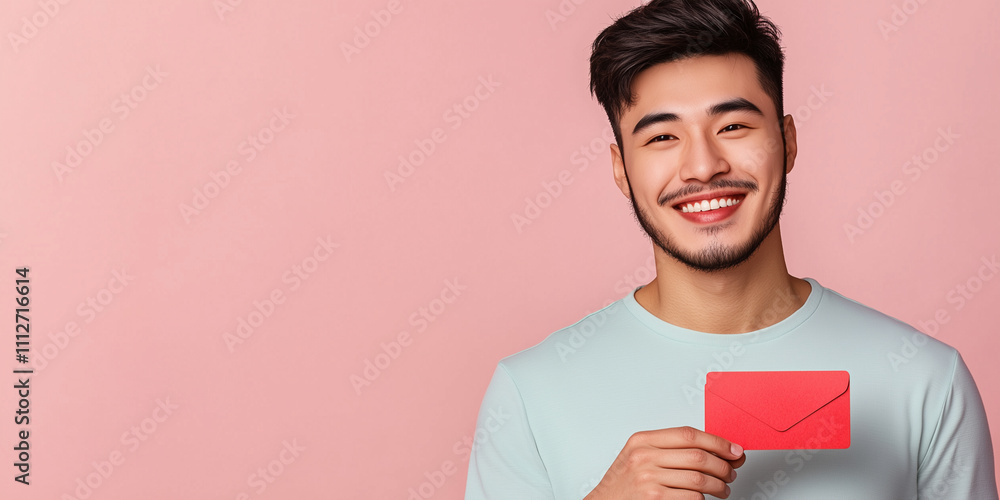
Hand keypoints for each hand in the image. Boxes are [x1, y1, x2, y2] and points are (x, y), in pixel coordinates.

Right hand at [584, 426, 745, 499]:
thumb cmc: (624, 482)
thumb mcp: (639, 456)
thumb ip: (670, 449)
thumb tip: (715, 449)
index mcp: (642, 441)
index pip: (689, 434)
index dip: (717, 442)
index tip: (733, 450)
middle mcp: (644, 457)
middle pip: (698, 456)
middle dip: (723, 466)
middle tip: (731, 472)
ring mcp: (649, 479)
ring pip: (699, 479)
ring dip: (719, 485)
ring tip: (722, 488)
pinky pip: (692, 498)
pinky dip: (704, 499)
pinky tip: (705, 498)